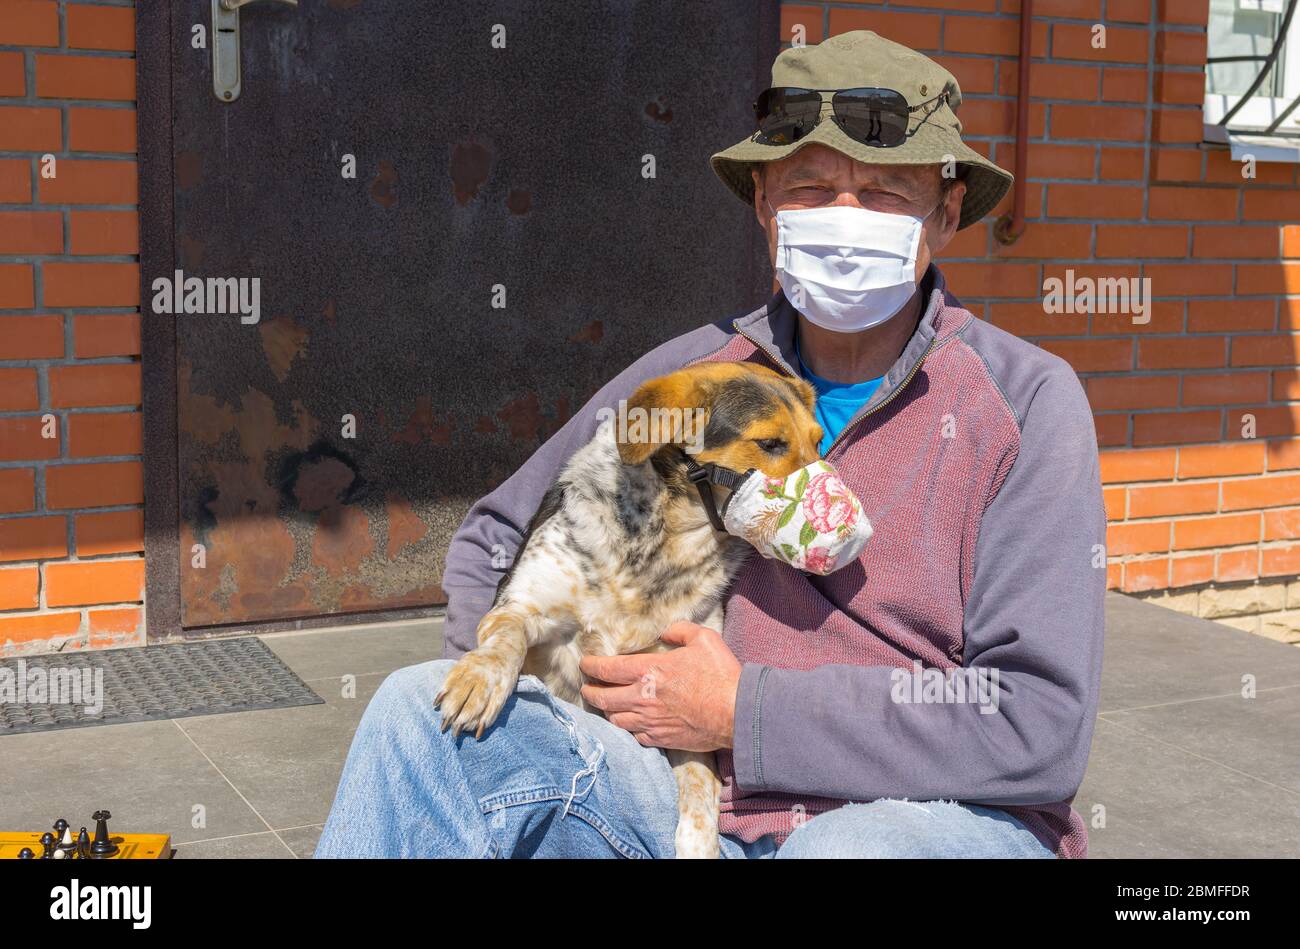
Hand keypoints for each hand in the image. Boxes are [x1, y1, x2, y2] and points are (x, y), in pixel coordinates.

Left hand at [578, 622, 740, 751]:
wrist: (737, 713)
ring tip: (605, 706)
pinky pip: (634, 736)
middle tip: (586, 688)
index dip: (592, 666)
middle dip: (590, 692)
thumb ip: (680, 630)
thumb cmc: (721, 675)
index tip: (585, 664)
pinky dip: (627, 729)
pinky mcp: (661, 739)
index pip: (608, 669)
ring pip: (615, 720)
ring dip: (607, 712)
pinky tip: (629, 724)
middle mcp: (643, 697)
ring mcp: (650, 721)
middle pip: (603, 698)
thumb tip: (665, 631)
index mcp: (649, 671)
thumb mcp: (703, 639)